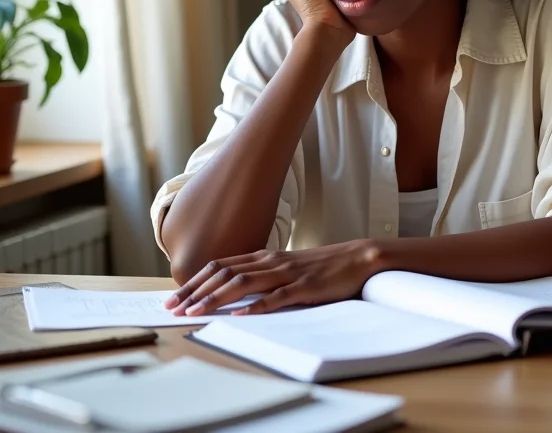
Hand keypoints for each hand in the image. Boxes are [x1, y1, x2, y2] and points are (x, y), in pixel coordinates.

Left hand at [163, 240, 384, 315]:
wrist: (357, 258)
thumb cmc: (321, 266)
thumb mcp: (287, 267)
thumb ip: (262, 274)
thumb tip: (233, 291)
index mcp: (265, 257)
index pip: (221, 266)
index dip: (195, 281)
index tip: (174, 297)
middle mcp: (271, 261)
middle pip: (225, 273)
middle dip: (195, 290)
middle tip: (173, 307)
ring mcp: (287, 273)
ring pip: (244, 283)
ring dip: (216, 298)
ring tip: (195, 311)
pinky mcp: (305, 286)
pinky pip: (277, 297)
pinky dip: (256, 306)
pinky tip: (240, 314)